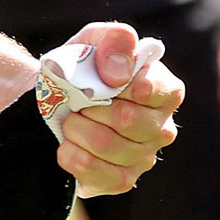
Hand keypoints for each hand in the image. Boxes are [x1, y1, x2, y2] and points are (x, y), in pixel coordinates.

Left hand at [54, 22, 183, 196]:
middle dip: (89, 106)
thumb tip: (119, 73)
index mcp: (165, 90)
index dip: (118, 84)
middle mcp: (162, 127)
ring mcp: (144, 157)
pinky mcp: (122, 179)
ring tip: (71, 120)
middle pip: (127, 120)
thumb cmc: (84, 68)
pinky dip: (70, 155)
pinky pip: (95, 172)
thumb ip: (114, 40)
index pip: (151, 89)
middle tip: (78, 101)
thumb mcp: (94, 40)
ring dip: (75, 128)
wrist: (54, 100)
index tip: (100, 80)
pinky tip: (68, 144)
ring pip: (106, 145)